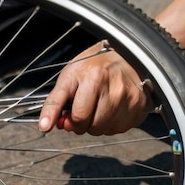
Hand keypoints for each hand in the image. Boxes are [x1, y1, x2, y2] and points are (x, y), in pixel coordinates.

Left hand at [38, 41, 152, 135]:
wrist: (125, 55)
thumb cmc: (94, 65)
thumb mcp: (68, 77)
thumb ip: (55, 102)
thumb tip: (44, 125)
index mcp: (94, 78)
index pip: (79, 116)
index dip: (69, 122)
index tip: (65, 120)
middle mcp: (116, 89)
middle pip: (93, 126)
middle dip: (82, 123)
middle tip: (83, 109)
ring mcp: (131, 99)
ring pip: (106, 130)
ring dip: (97, 124)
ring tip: (97, 107)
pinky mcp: (140, 107)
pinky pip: (120, 129)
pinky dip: (111, 123)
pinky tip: (111, 109)